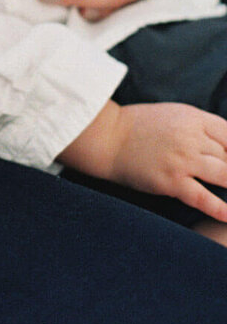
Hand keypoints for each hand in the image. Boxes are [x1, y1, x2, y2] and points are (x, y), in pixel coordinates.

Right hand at [61, 100, 226, 222]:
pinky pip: (203, 198)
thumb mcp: (173, 114)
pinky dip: (220, 209)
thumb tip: (224, 145)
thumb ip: (199, 127)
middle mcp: (191, 138)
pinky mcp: (172, 182)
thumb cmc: (139, 126)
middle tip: (224, 176)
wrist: (107, 138)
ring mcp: (182, 160)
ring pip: (224, 176)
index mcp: (192, 118)